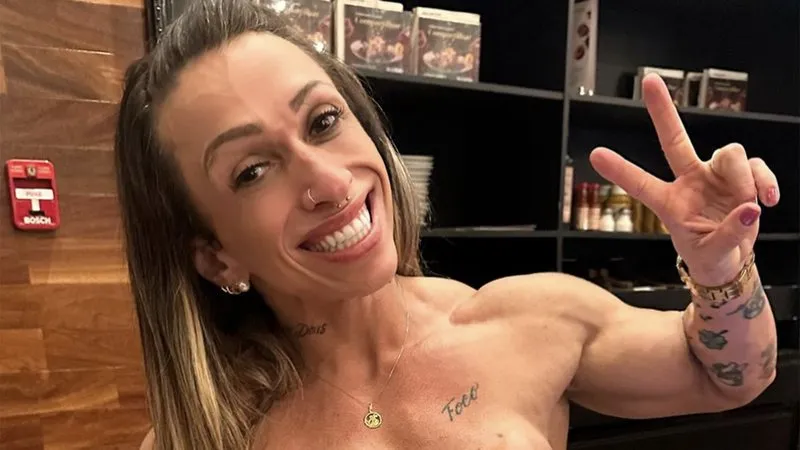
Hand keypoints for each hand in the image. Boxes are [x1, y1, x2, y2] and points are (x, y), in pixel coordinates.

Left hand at [589, 73, 779, 285]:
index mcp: (669, 203)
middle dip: (662, 111)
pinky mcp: (742, 178)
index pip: (641, 184)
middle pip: (674, 140)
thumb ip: (729, 234)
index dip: (620, 170)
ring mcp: (715, 176)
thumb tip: (749, 209)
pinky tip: (768, 201)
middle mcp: (689, 182)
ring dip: (744, 177)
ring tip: (749, 204)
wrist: (731, 263)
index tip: (595, 154)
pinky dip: (766, 181)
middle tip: (650, 81)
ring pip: (730, 153)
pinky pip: (757, 166)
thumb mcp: (712, 255)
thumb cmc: (710, 257)